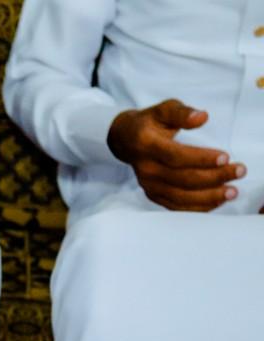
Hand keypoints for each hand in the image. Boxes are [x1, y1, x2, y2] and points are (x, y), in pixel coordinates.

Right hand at [108, 99, 243, 211]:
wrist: (125, 140)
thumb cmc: (150, 123)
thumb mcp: (163, 109)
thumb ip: (182, 112)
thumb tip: (202, 117)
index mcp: (147, 144)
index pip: (175, 156)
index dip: (201, 159)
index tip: (226, 157)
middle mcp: (145, 168)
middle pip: (181, 179)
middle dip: (213, 177)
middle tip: (238, 171)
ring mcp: (147, 184)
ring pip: (180, 196)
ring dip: (208, 197)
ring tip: (232, 191)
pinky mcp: (152, 194)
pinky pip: (175, 206)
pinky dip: (197, 207)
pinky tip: (216, 201)